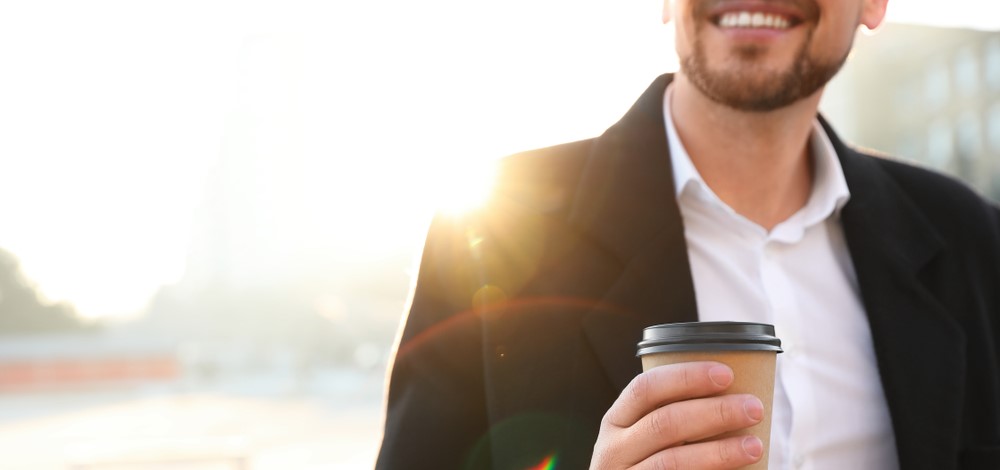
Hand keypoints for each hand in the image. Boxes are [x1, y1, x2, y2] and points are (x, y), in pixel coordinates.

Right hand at [590, 361, 764, 468]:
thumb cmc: (653, 462)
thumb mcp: (646, 436)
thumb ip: (673, 416)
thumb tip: (732, 392)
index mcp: (616, 421)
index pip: (645, 388)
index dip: (685, 378)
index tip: (726, 374)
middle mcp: (614, 449)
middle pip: (664, 423)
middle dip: (714, 412)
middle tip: (753, 408)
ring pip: (673, 460)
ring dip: (719, 451)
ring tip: (754, 446)